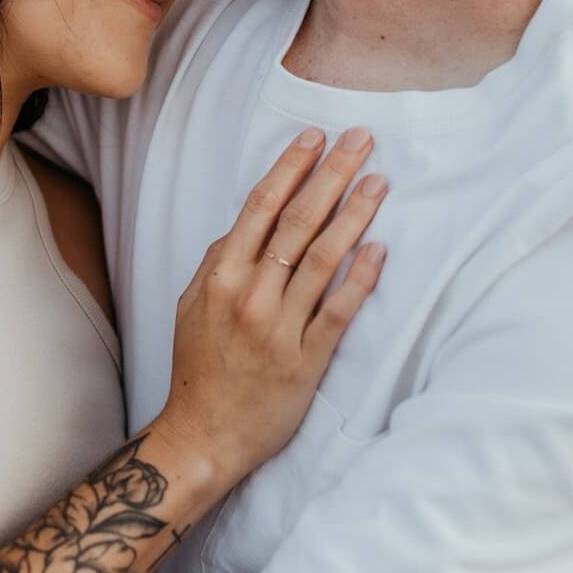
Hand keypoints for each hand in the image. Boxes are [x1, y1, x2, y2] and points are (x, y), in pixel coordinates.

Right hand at [160, 126, 386, 478]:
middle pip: (298, 223)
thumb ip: (217, 262)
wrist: (204, 436)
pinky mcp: (306, 361)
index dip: (290, 168)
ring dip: (355, 215)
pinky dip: (360, 277)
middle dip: (332, 175)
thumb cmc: (199, 369)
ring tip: (379, 182)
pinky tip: (380, 248)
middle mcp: (250, 296)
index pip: (261, 208)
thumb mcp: (191, 307)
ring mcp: (280, 328)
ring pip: (323, 259)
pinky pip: (339, 312)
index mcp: (221, 277)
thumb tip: (246, 223)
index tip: (315, 136)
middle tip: (361, 140)